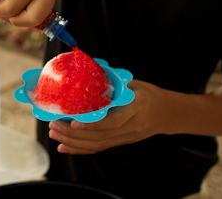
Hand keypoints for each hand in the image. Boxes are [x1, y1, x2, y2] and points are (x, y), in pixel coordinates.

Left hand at [48, 79, 176, 154]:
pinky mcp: (120, 142)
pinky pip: (99, 148)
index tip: (74, 121)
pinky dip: (80, 149)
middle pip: (100, 137)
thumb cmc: (148, 94)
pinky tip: (64, 147)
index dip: (93, 124)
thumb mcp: (134, 84)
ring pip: (97, 145)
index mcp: (135, 109)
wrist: (167, 113)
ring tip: (54, 134)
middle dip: (73, 133)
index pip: (114, 121)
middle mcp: (131, 128)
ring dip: (72, 141)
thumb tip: (86, 72)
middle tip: (54, 125)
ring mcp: (126, 138)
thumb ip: (112, 83)